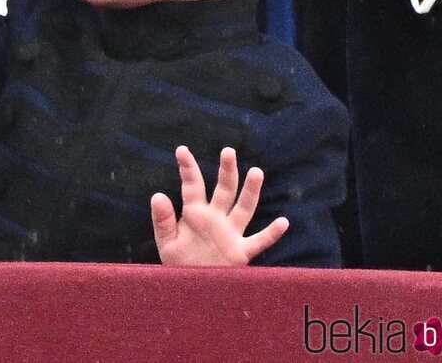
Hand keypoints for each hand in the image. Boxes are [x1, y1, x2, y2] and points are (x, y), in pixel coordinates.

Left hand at [151, 145, 288, 266]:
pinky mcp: (241, 253)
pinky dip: (271, 233)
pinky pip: (259, 241)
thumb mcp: (166, 242)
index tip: (181, 150)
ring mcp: (231, 234)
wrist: (192, 291)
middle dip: (226, 171)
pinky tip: (283, 222)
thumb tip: (157, 195)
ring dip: (250, 191)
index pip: (193, 186)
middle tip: (228, 151)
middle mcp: (216, 218)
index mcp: (195, 213)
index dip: (188, 168)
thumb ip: (162, 220)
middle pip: (224, 190)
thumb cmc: (179, 264)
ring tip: (256, 172)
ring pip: (244, 208)